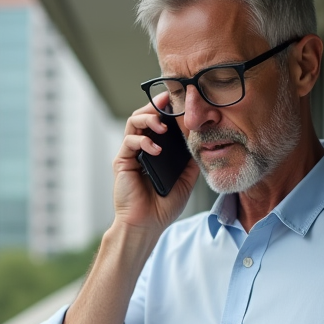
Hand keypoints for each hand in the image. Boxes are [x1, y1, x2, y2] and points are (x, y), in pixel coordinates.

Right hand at [112, 97, 200, 233]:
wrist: (147, 224)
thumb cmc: (164, 206)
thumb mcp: (186, 180)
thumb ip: (190, 160)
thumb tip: (202, 141)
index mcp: (155, 150)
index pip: (159, 123)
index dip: (166, 109)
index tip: (179, 99)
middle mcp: (141, 148)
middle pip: (144, 116)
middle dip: (156, 105)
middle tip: (168, 100)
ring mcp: (130, 154)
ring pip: (134, 123)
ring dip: (149, 119)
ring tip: (162, 126)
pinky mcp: (122, 161)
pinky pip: (130, 142)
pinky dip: (143, 141)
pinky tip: (156, 149)